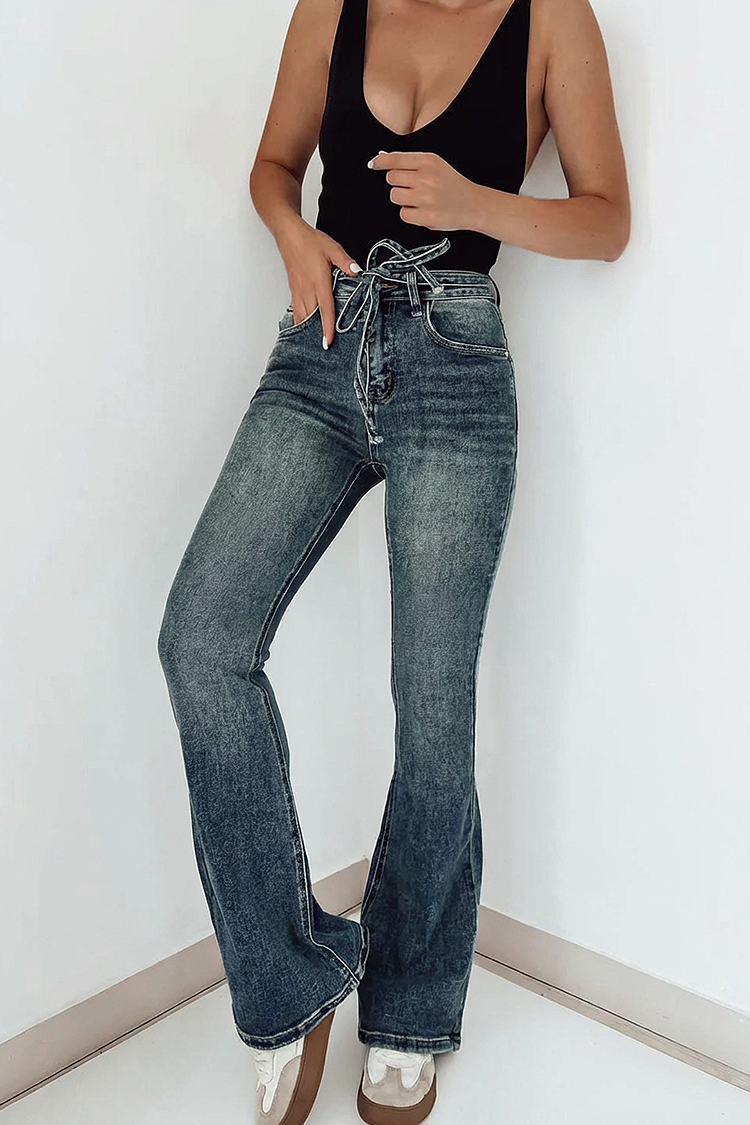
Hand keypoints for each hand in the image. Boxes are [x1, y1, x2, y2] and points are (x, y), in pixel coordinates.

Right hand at [275, 221, 361, 347]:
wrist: (288, 234)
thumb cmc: (310, 241)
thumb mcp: (332, 248)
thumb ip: (346, 262)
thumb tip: (358, 273)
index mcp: (318, 282)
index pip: (325, 309)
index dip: (327, 327)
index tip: (328, 342)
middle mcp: (306, 290)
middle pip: (311, 319)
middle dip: (316, 335)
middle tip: (324, 350)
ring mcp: (298, 292)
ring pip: (301, 317)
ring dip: (306, 332)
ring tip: (313, 345)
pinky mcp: (294, 291)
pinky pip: (296, 312)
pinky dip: (300, 323)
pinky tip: (304, 330)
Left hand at [368, 150, 479, 230]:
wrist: (473, 205)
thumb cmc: (451, 184)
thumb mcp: (435, 165)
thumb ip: (411, 162)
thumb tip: (383, 158)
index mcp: (428, 161)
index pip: (395, 159)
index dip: (380, 162)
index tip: (373, 164)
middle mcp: (426, 178)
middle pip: (392, 178)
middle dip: (397, 182)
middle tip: (411, 187)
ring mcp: (426, 198)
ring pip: (394, 196)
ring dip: (402, 199)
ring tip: (417, 199)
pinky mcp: (426, 216)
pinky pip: (403, 214)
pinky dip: (409, 214)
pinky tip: (422, 210)